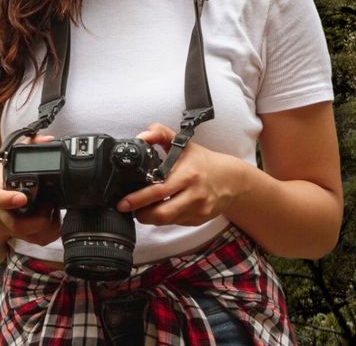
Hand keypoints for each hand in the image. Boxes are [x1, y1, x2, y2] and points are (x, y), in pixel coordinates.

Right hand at [0, 136, 60, 245]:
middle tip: (51, 206)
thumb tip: (47, 139)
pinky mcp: (20, 236)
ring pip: (29, 236)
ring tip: (55, 211)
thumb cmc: (2, 179)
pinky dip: (51, 232)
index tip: (23, 198)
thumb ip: (28, 145)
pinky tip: (55, 219)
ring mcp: (9, 227)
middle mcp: (0, 213)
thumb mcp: (10, 159)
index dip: (9, 199)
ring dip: (47, 227)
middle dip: (38, 219)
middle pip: (16, 225)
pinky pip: (37, 241)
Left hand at [116, 123, 246, 226]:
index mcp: (187, 174)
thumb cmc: (203, 161)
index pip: (158, 190)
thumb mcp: (183, 143)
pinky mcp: (198, 220)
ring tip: (140, 208)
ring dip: (148, 218)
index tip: (123, 201)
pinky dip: (163, 218)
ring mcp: (197, 210)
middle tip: (126, 207)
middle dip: (139, 214)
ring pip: (166, 221)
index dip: (138, 199)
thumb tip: (141, 137)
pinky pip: (174, 223)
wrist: (233, 181)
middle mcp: (193, 194)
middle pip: (161, 213)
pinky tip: (159, 208)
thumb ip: (160, 133)